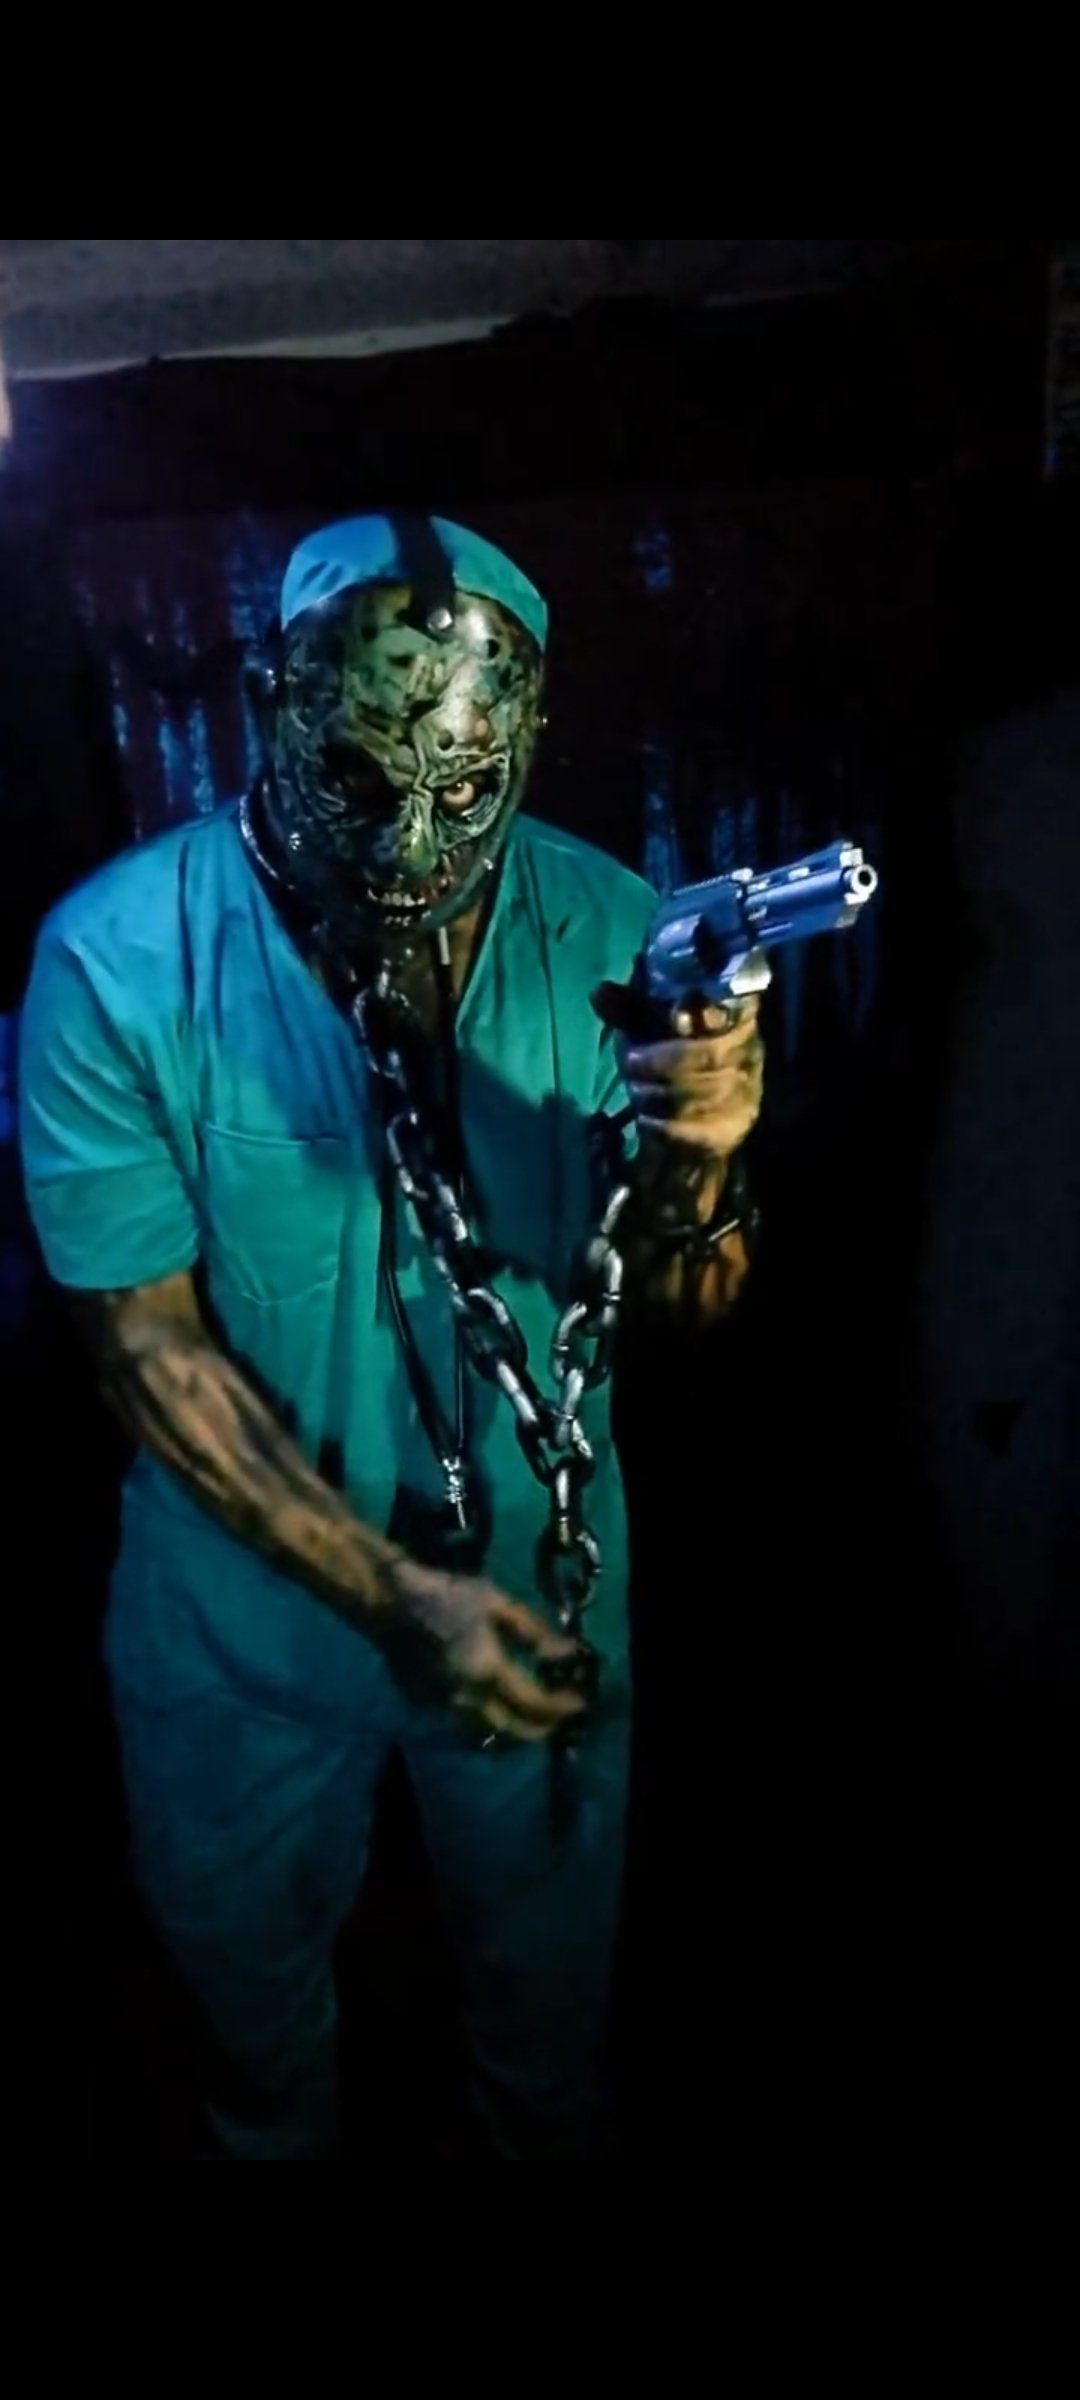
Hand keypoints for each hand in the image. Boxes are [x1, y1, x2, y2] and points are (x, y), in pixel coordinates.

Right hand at [382, 1557, 587, 1743]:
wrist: (387, 1601)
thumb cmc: (444, 1594)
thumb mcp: (495, 1602)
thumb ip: (533, 1631)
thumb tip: (567, 1653)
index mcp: (488, 1671)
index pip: (535, 1704)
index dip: (561, 1708)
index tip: (580, 1703)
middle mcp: (466, 1699)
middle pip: (512, 1733)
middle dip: (541, 1731)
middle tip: (558, 1719)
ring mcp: (441, 1707)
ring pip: (485, 1737)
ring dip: (512, 1735)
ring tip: (529, 1719)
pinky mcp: (423, 1705)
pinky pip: (462, 1726)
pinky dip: (484, 1725)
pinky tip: (492, 1706)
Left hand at [593, 985, 764, 1159]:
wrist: (685, 1128)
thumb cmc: (666, 1066)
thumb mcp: (646, 1032)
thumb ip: (628, 1011)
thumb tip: (599, 992)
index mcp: (732, 1021)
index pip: (731, 1009)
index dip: (706, 1012)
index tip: (674, 1019)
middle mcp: (747, 1055)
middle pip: (711, 1055)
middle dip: (664, 1060)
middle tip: (631, 1061)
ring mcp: (743, 1094)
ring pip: (701, 1093)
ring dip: (659, 1092)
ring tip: (635, 1090)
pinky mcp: (731, 1129)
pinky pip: (696, 1128)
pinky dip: (664, 1123)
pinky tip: (646, 1118)